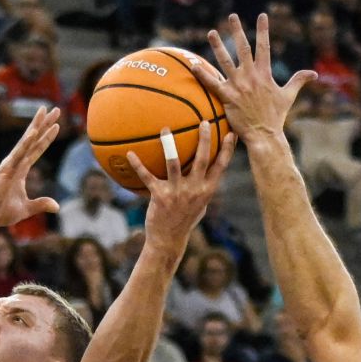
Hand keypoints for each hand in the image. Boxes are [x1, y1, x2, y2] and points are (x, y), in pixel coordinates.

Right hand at [0, 107, 62, 228]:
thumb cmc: (0, 212)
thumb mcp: (26, 208)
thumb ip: (41, 204)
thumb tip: (57, 206)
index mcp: (21, 169)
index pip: (37, 149)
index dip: (47, 137)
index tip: (57, 125)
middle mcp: (16, 162)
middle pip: (33, 139)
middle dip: (44, 124)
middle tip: (55, 109)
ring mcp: (11, 164)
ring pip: (27, 141)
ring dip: (37, 125)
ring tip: (46, 111)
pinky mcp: (6, 170)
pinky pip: (19, 154)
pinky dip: (27, 142)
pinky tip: (35, 131)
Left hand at [128, 121, 233, 245]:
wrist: (169, 239)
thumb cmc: (185, 219)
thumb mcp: (200, 204)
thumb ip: (204, 187)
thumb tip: (208, 170)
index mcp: (207, 190)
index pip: (221, 166)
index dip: (228, 149)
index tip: (231, 132)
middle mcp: (194, 189)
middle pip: (202, 160)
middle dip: (205, 140)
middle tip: (204, 122)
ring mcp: (177, 192)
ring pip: (174, 164)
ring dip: (170, 145)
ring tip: (166, 129)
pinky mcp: (160, 196)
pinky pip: (147, 176)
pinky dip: (138, 165)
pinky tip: (129, 154)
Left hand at [185, 15, 315, 141]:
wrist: (264, 135)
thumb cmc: (276, 116)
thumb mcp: (288, 96)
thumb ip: (298, 81)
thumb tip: (314, 74)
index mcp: (265, 74)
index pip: (264, 46)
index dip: (263, 30)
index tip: (262, 15)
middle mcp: (250, 76)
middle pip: (243, 48)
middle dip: (237, 31)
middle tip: (232, 16)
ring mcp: (238, 85)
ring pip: (225, 61)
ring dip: (217, 46)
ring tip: (212, 33)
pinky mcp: (227, 97)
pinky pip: (212, 83)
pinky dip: (202, 74)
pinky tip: (193, 65)